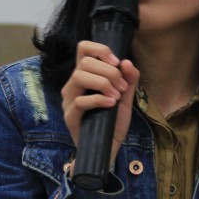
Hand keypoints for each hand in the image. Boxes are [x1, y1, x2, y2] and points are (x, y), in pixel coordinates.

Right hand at [61, 40, 140, 166]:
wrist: (107, 149)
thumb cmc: (113, 122)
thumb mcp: (125, 98)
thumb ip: (129, 80)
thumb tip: (127, 62)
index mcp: (85, 76)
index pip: (83, 49)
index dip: (100, 49)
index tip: (117, 61)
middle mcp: (73, 85)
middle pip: (85, 62)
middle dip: (109, 71)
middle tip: (123, 87)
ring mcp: (68, 101)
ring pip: (79, 77)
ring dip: (104, 83)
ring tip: (116, 96)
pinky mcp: (69, 117)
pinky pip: (80, 101)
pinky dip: (99, 99)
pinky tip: (111, 104)